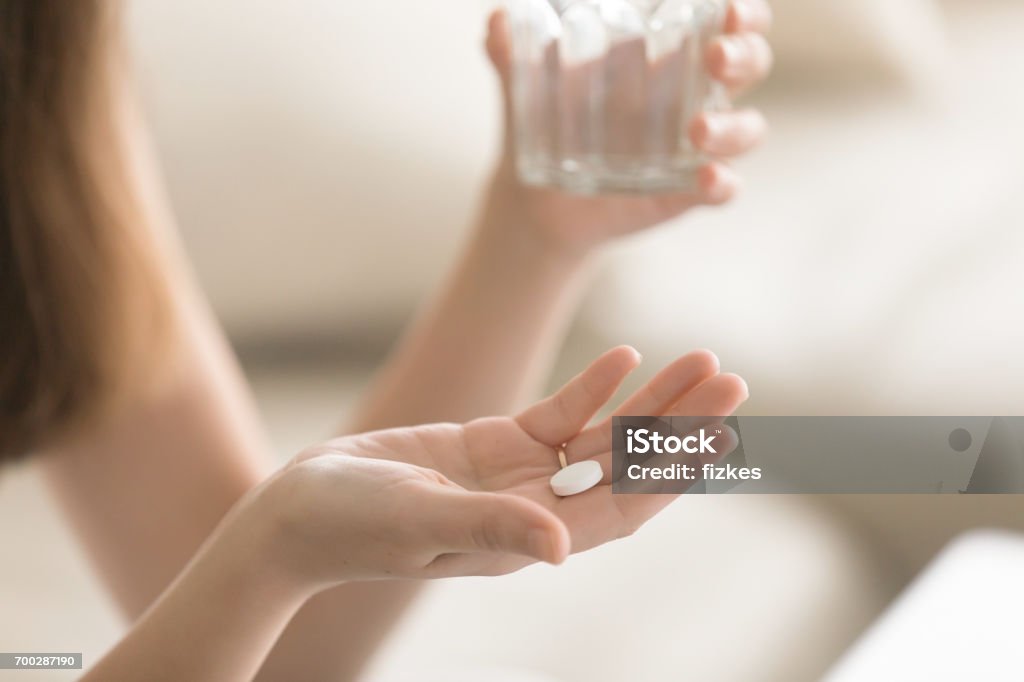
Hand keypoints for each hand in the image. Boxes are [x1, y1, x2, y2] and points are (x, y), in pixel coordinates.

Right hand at [257, 347, 745, 587]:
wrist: (300, 512)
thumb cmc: (350, 527)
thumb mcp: (419, 522)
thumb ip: (489, 528)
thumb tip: (558, 551)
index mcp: (529, 539)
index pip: (623, 506)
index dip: (675, 472)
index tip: (722, 432)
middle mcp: (536, 509)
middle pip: (626, 466)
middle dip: (680, 425)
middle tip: (731, 380)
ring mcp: (518, 476)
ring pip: (602, 436)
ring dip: (650, 402)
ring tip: (698, 360)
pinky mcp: (492, 445)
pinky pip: (557, 415)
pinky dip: (591, 387)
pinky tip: (625, 357)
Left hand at [483, 0, 773, 256]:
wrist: (534, 194)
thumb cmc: (548, 119)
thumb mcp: (527, 83)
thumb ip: (512, 51)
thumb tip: (496, 22)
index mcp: (669, 52)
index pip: (728, 20)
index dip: (742, 11)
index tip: (729, 6)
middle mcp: (694, 94)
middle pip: (751, 63)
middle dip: (744, 53)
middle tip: (716, 56)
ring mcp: (696, 146)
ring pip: (746, 129)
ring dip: (733, 127)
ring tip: (697, 131)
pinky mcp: (686, 191)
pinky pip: (722, 188)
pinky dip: (721, 184)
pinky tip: (706, 179)